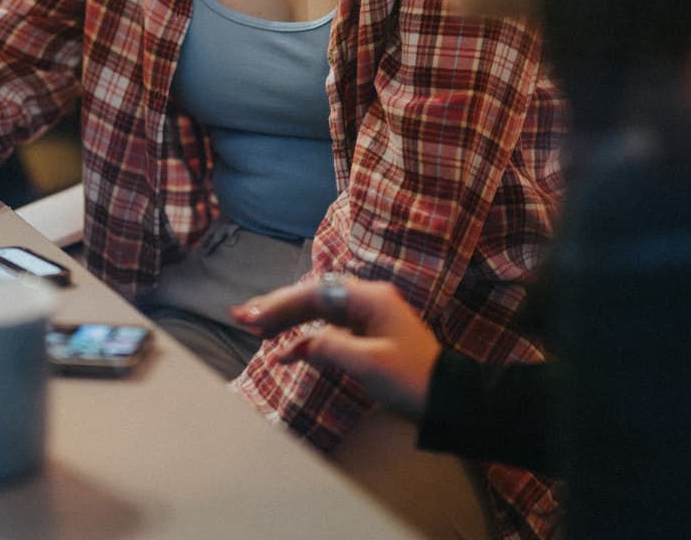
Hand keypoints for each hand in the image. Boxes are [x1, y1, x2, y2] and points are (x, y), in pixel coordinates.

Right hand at [232, 275, 442, 420]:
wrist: (447, 397)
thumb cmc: (412, 378)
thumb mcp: (368, 363)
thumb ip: (330, 347)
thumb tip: (299, 344)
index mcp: (369, 299)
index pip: (315, 293)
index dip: (280, 304)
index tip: (252, 316)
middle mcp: (366, 301)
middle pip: (313, 297)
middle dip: (277, 307)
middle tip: (242, 317)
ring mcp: (366, 317)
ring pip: (318, 312)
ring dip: (287, 320)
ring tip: (255, 328)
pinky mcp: (367, 336)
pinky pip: (329, 330)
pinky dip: (305, 339)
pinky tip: (284, 352)